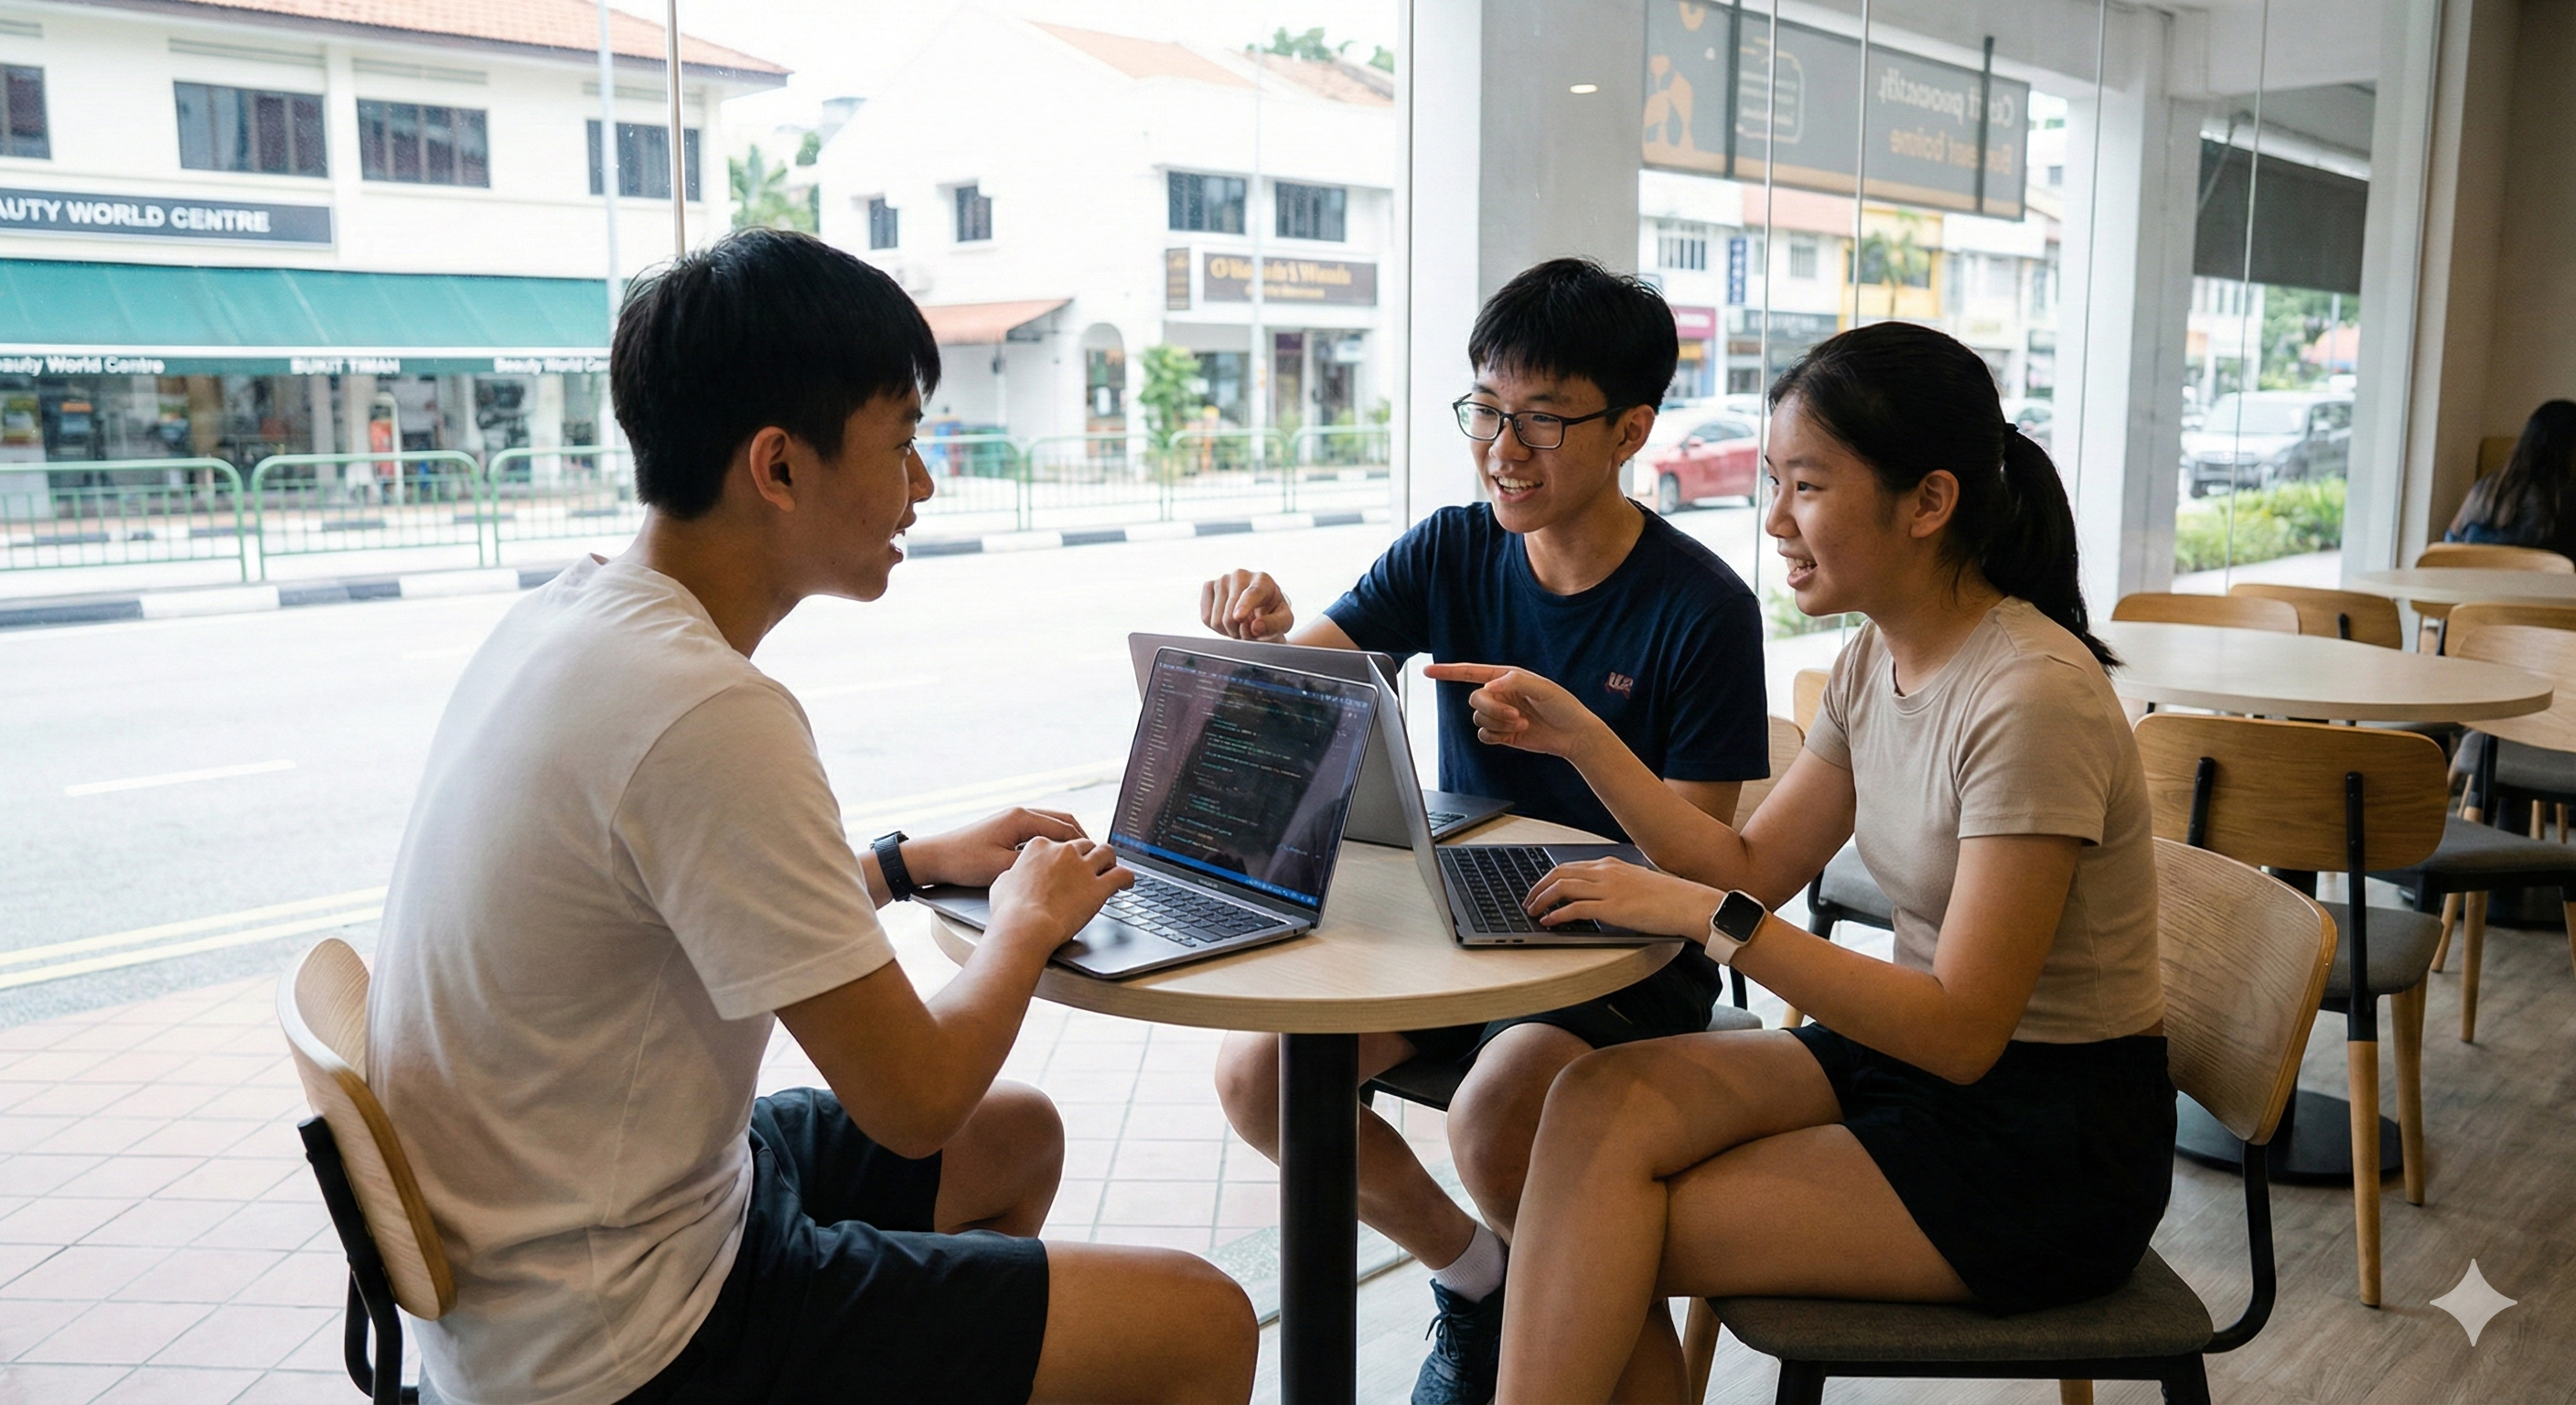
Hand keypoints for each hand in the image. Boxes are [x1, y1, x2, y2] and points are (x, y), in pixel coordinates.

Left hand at [904, 807, 1084, 888]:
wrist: (937, 858)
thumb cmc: (965, 861)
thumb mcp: (1002, 867)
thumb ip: (1033, 865)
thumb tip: (1060, 868)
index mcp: (1022, 818)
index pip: (1065, 828)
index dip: (1084, 845)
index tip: (1098, 859)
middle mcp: (1020, 814)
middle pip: (1063, 822)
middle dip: (1081, 839)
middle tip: (1096, 858)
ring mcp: (1014, 820)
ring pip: (1052, 826)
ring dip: (1068, 841)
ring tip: (1081, 860)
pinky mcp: (1007, 829)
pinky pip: (1040, 832)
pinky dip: (1053, 843)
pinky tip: (1057, 860)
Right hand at [987, 837, 1133, 950]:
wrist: (1025, 926)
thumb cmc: (1010, 909)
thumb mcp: (1002, 883)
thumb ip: (1014, 874)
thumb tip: (1014, 876)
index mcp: (1039, 846)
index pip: (1059, 843)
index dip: (1066, 854)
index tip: (1068, 863)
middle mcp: (1064, 851)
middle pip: (1084, 844)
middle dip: (1089, 855)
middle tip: (1092, 866)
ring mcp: (1083, 867)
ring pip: (1106, 852)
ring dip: (1110, 860)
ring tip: (1111, 868)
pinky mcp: (1098, 886)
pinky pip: (1122, 874)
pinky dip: (1128, 877)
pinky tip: (1127, 883)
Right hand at [1202, 569, 1293, 640]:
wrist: (1260, 605)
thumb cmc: (1273, 613)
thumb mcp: (1284, 622)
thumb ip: (1274, 624)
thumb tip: (1255, 627)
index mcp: (1263, 580)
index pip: (1252, 594)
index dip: (1244, 606)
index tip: (1239, 617)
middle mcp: (1241, 575)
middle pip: (1230, 615)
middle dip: (1239, 632)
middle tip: (1249, 632)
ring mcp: (1222, 579)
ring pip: (1216, 620)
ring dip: (1228, 631)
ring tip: (1240, 625)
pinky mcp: (1208, 586)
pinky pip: (1206, 617)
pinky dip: (1216, 627)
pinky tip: (1227, 620)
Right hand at [1421, 663, 1605, 759]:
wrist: (1573, 735)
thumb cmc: (1563, 707)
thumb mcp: (1543, 687)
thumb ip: (1515, 681)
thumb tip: (1489, 685)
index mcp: (1507, 677)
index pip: (1471, 672)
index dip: (1448, 672)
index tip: (1428, 671)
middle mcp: (1500, 694)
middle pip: (1475, 699)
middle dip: (1493, 709)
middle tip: (1515, 716)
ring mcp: (1500, 715)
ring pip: (1479, 718)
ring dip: (1499, 724)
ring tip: (1522, 725)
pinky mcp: (1502, 734)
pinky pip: (1484, 735)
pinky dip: (1495, 736)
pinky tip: (1512, 735)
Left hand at [1523, 858, 1719, 937]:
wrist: (1689, 904)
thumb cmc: (1669, 897)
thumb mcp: (1638, 883)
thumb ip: (1617, 886)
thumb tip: (1600, 899)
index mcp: (1612, 864)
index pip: (1570, 865)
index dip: (1549, 877)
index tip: (1539, 887)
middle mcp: (1606, 872)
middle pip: (1559, 872)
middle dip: (1538, 886)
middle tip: (1528, 900)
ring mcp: (1608, 889)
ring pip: (1562, 887)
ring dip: (1542, 899)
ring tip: (1533, 911)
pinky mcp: (1612, 908)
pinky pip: (1575, 909)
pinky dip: (1557, 915)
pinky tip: (1549, 922)